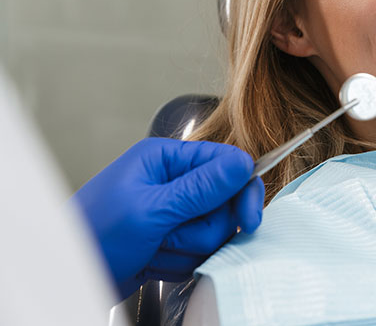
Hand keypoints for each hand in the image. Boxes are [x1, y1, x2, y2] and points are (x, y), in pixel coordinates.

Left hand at [71, 137, 264, 298]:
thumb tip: (241, 164)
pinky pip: (198, 252)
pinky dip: (178, 262)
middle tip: (177, 236)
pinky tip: (152, 261)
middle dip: (204, 227)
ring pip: (213, 231)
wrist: (66, 277)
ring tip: (154, 248)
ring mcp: (171, 213)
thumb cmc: (91, 235)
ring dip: (187, 248)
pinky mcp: (169, 239)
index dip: (242, 190)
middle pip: (224, 202)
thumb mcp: (150, 209)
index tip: (248, 218)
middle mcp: (171, 182)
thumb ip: (200, 188)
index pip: (226, 163)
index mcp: (165, 159)